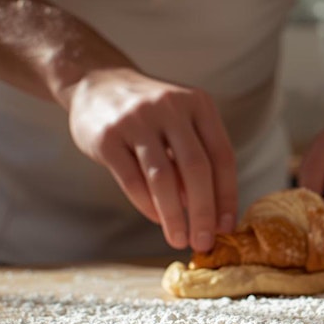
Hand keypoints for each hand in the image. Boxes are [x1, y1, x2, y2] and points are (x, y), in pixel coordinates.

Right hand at [65, 67, 237, 251]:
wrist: (95, 81)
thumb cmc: (149, 112)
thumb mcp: (180, 122)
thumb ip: (196, 158)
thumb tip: (209, 211)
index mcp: (199, 104)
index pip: (222, 156)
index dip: (227, 195)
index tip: (227, 226)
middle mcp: (171, 108)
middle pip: (196, 169)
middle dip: (203, 211)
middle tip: (204, 241)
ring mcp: (137, 120)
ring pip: (163, 177)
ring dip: (174, 215)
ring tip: (179, 238)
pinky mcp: (107, 136)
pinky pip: (132, 179)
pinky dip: (147, 205)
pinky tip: (156, 219)